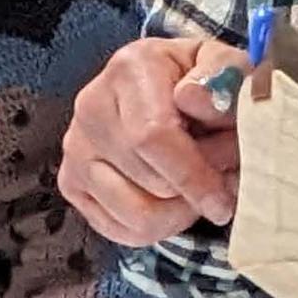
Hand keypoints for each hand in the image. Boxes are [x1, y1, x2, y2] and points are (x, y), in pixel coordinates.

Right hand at [58, 31, 245, 246]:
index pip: (154, 137)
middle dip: (195, 192)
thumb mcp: (226, 67)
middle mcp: (92, 106)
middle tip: (223, 178)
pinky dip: (157, 227)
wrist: (163, 88)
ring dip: (179, 213)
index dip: (194, 176)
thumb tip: (192, 100)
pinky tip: (172, 201)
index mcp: (130, 69)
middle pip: (150, 182)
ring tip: (197, 189)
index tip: (224, 201)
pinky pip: (120, 230)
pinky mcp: (71, 181)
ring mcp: (76, 148)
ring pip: (136, 215)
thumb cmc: (200, 83)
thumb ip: (223, 75)